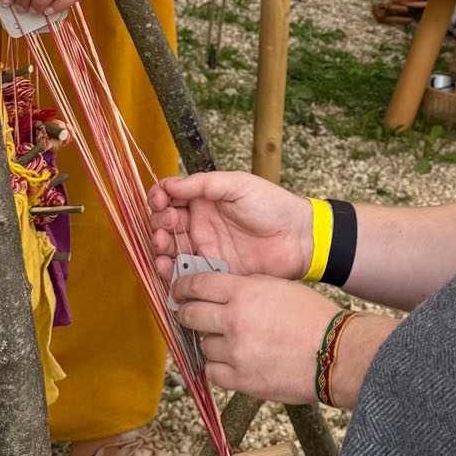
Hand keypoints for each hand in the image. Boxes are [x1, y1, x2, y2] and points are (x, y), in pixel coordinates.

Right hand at [149, 170, 311, 281]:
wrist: (297, 239)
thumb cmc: (272, 205)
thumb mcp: (238, 185)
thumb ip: (204, 184)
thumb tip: (170, 184)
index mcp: (205, 199)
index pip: (170, 196)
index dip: (159, 197)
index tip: (160, 200)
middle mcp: (200, 222)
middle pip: (165, 222)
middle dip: (158, 221)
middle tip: (169, 221)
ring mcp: (204, 247)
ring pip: (170, 247)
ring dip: (159, 245)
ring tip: (162, 244)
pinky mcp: (211, 270)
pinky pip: (183, 271)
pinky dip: (169, 270)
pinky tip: (165, 266)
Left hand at [171, 271, 337, 400]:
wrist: (335, 353)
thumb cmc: (313, 317)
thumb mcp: (279, 286)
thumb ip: (247, 286)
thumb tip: (220, 290)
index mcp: (244, 292)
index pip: (198, 285)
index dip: (182, 287)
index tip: (178, 291)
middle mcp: (235, 321)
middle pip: (191, 316)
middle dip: (187, 314)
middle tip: (189, 315)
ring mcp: (236, 353)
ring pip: (204, 346)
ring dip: (212, 343)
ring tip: (231, 342)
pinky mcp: (241, 380)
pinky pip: (214, 373)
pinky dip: (219, 367)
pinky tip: (233, 362)